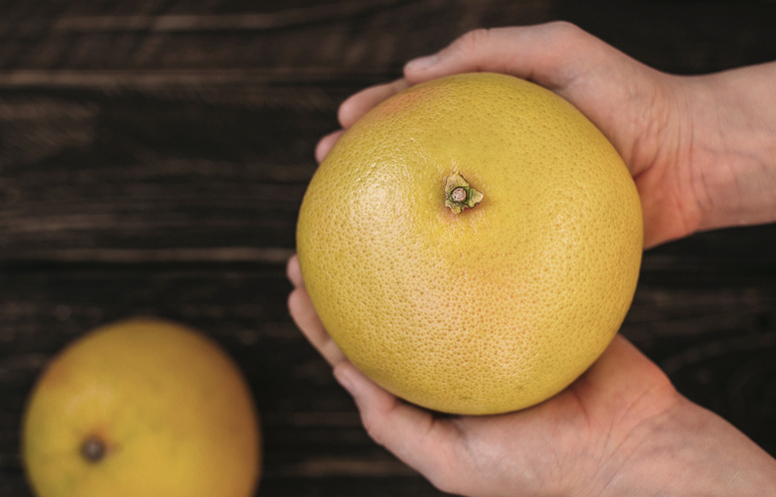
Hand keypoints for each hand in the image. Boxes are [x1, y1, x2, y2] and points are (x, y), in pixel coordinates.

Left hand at [288, 256, 775, 495]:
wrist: (633, 443)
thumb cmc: (543, 468)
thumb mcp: (452, 463)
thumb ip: (394, 425)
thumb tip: (340, 370)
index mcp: (429, 391)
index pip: (361, 349)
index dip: (324, 319)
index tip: (298, 283)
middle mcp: (453, 351)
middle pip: (388, 302)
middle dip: (347, 273)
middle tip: (313, 238)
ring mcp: (490, 321)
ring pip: (433, 274)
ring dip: (397, 243)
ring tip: (365, 209)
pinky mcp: (530, 298)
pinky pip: (492, 262)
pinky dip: (464, 237)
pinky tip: (444, 207)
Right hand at [317, 22, 775, 247]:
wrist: (687, 161)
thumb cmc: (628, 96)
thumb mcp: (561, 50)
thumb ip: (490, 50)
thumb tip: (413, 72)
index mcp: (486, 113)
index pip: (417, 109)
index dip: (373, 115)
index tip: (339, 126)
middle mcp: (486, 158)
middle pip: (412, 158)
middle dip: (364, 162)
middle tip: (326, 171)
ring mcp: (501, 202)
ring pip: (433, 209)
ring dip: (390, 213)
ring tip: (348, 223)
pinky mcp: (522, 241)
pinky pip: (474, 250)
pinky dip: (440, 257)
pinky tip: (410, 267)